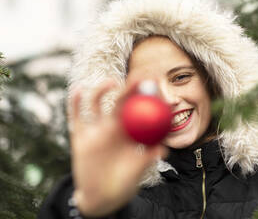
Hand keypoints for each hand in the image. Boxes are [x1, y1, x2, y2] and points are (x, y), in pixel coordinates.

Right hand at [69, 80, 167, 216]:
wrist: (101, 198)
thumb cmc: (123, 183)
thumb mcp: (137, 170)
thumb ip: (148, 159)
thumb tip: (164, 149)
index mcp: (129, 133)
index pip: (138, 109)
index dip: (146, 96)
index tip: (156, 83)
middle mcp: (112, 128)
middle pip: (120, 102)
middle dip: (129, 88)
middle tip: (139, 76)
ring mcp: (95, 131)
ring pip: (96, 104)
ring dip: (102, 90)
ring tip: (112, 82)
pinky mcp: (79, 137)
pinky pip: (76, 117)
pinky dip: (75, 103)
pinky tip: (80, 89)